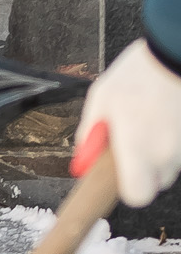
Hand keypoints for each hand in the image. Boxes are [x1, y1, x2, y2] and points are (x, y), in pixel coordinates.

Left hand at [76, 39, 180, 205]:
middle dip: (140, 169)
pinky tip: (161, 121)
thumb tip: (82, 162)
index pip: (136, 196)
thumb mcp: (100, 100)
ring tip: (147, 125)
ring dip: (156, 157)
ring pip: (167, 169)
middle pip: (154, 184)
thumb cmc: (137, 75)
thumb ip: (90, 135)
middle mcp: (165, 154)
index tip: (116, 174)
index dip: (126, 188)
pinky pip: (178, 155)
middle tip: (130, 142)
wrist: (174, 58)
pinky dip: (169, 145)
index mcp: (137, 147)